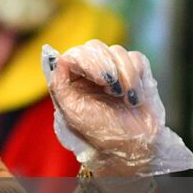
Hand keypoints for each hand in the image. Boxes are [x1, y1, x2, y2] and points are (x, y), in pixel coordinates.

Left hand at [44, 40, 192, 177]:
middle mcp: (92, 71)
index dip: (88, 61)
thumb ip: (59, 84)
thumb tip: (56, 58)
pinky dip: (137, 77)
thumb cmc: (98, 131)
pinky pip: (137, 58)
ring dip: (124, 74)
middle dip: (105, 65)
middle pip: (95, 46)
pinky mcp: (136, 73)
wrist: (132, 146)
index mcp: (72, 78)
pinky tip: (134, 98)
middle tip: (111, 87)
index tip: (100, 80)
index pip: (75, 54)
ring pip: (118, 51)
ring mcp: (115, 70)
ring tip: (122, 97)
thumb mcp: (71, 111)